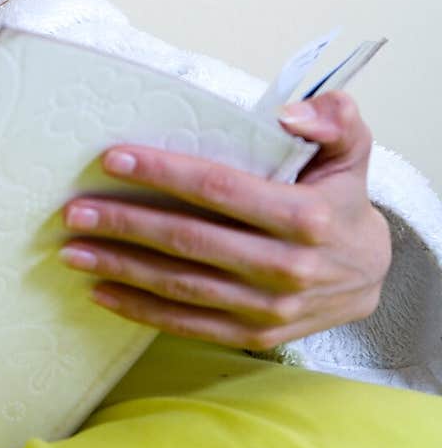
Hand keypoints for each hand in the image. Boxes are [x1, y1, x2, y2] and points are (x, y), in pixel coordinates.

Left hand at [60, 91, 391, 350]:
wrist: (372, 276)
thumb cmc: (343, 200)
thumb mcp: (350, 149)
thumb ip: (333, 117)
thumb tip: (289, 112)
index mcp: (304, 216)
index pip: (219, 189)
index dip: (164, 173)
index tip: (113, 159)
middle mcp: (285, 268)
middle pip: (189, 241)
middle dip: (126, 224)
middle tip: (75, 212)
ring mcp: (268, 308)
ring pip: (181, 286)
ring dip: (122, 268)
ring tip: (74, 250)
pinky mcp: (254, 335)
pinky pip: (189, 325)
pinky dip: (141, 311)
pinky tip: (102, 292)